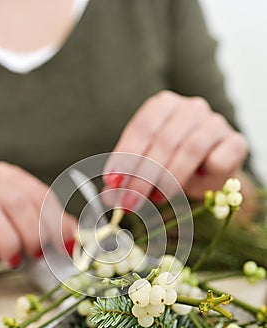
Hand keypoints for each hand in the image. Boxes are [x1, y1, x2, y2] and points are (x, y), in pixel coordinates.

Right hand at [0, 162, 76, 278]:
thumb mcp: (22, 228)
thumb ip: (48, 226)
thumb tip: (76, 234)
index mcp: (8, 179)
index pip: (38, 194)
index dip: (56, 222)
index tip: (65, 246)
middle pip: (17, 201)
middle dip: (33, 233)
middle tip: (37, 255)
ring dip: (8, 240)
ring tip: (13, 260)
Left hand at [103, 91, 247, 208]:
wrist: (210, 172)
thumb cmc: (174, 166)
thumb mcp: (147, 169)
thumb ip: (128, 178)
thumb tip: (110, 195)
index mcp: (164, 105)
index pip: (141, 128)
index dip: (126, 156)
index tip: (113, 182)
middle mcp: (191, 108)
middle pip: (163, 140)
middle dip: (143, 175)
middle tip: (130, 202)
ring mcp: (215, 123)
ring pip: (190, 149)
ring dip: (169, 179)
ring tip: (156, 199)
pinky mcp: (236, 142)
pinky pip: (218, 160)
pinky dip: (202, 176)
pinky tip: (192, 188)